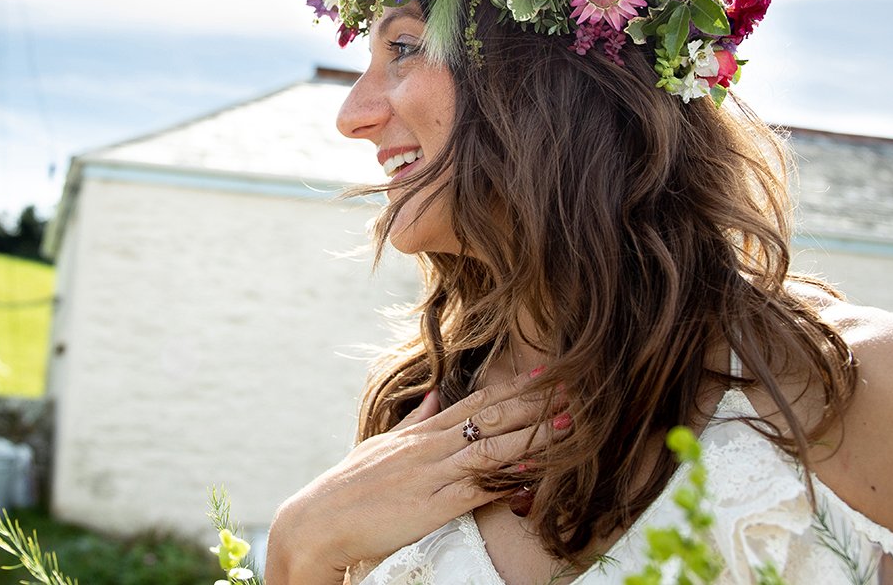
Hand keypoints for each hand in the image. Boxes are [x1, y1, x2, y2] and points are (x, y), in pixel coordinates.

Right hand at [266, 370, 567, 584]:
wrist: (319, 521)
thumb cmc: (350, 488)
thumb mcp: (384, 445)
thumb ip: (417, 420)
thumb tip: (438, 393)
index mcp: (421, 433)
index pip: (476, 401)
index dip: (514, 387)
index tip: (546, 371)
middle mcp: (430, 446)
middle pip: (490, 416)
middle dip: (534, 403)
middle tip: (573, 385)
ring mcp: (432, 473)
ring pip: (491, 446)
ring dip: (533, 434)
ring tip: (569, 422)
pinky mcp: (432, 504)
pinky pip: (478, 487)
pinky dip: (508, 478)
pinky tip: (536, 471)